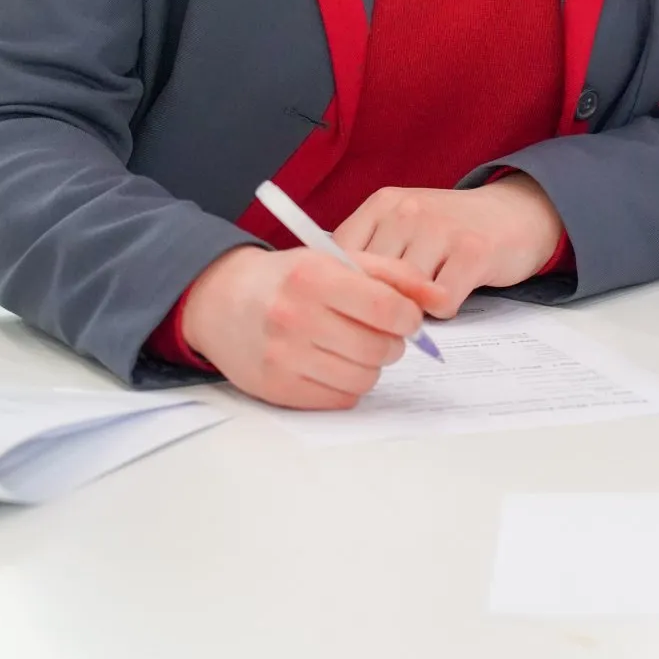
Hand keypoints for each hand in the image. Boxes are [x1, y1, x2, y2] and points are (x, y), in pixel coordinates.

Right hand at [181, 245, 444, 410]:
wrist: (219, 300)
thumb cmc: (288, 278)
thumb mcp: (336, 259)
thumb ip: (393, 273)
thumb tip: (439, 298)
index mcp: (314, 277)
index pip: (387, 308)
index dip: (408, 317)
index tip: (405, 316)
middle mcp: (295, 318)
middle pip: (380, 349)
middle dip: (390, 342)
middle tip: (376, 330)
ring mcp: (284, 357)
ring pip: (364, 379)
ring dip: (370, 364)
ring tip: (351, 345)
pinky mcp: (278, 389)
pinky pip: (341, 399)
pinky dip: (347, 385)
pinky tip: (331, 363)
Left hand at [333, 176, 562, 318]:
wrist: (517, 212)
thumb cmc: (450, 230)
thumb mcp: (403, 227)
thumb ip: (371, 254)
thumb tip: (332, 298)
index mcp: (382, 204)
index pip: (339, 257)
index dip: (344, 289)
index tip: (357, 303)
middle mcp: (407, 211)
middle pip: (370, 281)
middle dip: (381, 305)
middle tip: (399, 308)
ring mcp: (440, 228)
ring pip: (403, 295)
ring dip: (415, 308)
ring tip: (431, 293)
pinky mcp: (473, 251)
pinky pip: (440, 303)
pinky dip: (445, 310)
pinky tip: (456, 291)